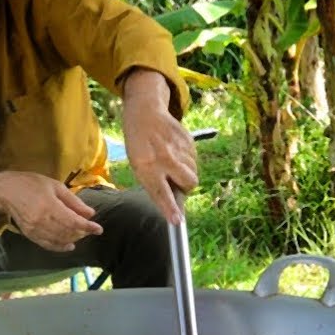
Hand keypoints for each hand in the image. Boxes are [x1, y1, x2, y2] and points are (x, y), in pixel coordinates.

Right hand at [0, 171, 102, 250]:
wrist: (5, 191)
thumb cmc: (31, 184)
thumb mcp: (55, 186)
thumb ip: (73, 201)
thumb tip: (90, 214)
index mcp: (50, 207)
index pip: (74, 222)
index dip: (88, 227)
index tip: (99, 229)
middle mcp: (42, 221)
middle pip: (68, 233)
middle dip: (82, 233)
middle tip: (91, 229)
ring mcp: (35, 230)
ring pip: (59, 240)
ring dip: (73, 239)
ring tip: (81, 235)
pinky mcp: (29, 235)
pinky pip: (47, 245)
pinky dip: (60, 247)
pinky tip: (69, 246)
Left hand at [120, 69, 197, 223]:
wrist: (145, 114)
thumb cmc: (139, 146)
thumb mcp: (139, 166)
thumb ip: (155, 184)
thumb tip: (173, 203)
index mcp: (147, 166)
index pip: (161, 193)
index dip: (170, 208)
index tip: (177, 221)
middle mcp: (164, 158)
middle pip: (189, 183)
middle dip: (187, 186)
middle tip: (175, 180)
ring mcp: (178, 149)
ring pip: (193, 172)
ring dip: (186, 172)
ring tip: (171, 161)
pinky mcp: (188, 141)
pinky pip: (194, 160)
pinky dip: (187, 160)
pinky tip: (175, 151)